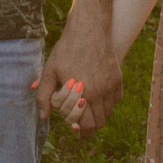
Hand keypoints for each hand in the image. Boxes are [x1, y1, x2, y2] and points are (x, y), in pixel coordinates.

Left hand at [33, 13, 123, 134]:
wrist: (88, 29)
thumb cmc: (66, 49)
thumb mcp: (50, 71)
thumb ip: (44, 96)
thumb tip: (43, 117)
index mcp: (83, 94)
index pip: (88, 125)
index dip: (82, 132)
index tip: (76, 131)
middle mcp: (100, 93)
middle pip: (100, 122)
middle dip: (90, 126)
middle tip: (82, 125)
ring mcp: (111, 86)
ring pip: (109, 112)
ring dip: (99, 115)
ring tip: (88, 110)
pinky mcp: (118, 78)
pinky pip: (116, 100)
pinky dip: (108, 104)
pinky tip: (97, 98)